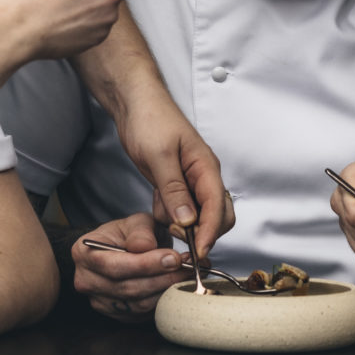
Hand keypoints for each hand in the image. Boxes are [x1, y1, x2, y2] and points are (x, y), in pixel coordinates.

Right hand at [72, 213, 189, 320]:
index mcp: (84, 253)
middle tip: (190, 266)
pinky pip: (144, 312)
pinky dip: (165, 300)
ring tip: (190, 274)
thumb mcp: (134, 222)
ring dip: (168, 290)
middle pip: (128, 287)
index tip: (173, 258)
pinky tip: (180, 286)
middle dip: (163, 277)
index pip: (114, 265)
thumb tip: (146, 246)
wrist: (122, 251)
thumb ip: (141, 231)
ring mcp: (101, 301)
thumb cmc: (127, 234)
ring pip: (139, 303)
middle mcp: (87, 281)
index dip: (145, 264)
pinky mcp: (118, 314)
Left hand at [116, 95, 234, 258]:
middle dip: (202, 232)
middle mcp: (204, 177)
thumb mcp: (159, 156)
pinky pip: (181, 210)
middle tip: (177, 235)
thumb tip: (188, 220)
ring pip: (200, 216)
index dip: (210, 232)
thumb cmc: (150, 119)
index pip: (218, 207)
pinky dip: (170, 215)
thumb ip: (175, 189)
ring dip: (184, 224)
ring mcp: (191, 182)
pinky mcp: (177, 185)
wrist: (136, 103)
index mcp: (206, 168)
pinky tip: (156, 204)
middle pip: (218, 216)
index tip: (199, 251)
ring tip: (163, 217)